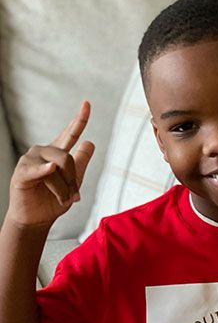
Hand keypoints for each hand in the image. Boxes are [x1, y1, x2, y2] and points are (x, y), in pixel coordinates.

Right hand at [8, 101, 94, 226]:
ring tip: (62, 199)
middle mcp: (43, 151)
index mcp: (57, 152)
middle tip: (73, 198)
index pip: (70, 133)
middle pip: (68, 158)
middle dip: (73, 181)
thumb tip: (90, 142)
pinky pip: (39, 170)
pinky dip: (46, 172)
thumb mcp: (73, 182)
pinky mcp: (22, 172)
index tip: (87, 103)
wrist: (37, 219)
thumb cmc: (53, 200)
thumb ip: (81, 162)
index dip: (79, 119)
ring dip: (64, 189)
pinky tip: (50, 169)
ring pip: (58, 167)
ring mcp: (31, 159)